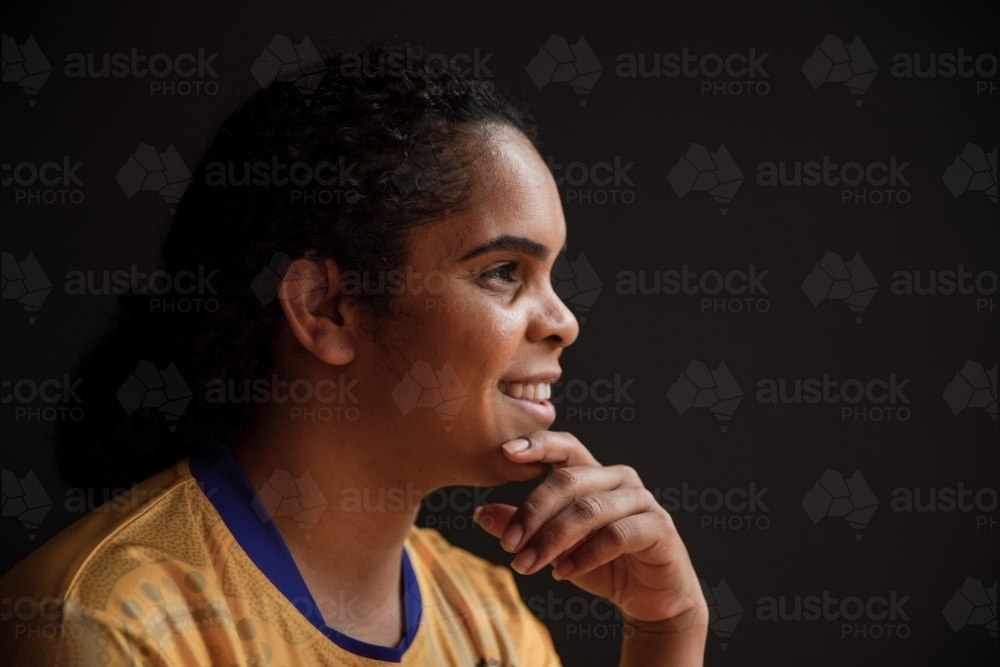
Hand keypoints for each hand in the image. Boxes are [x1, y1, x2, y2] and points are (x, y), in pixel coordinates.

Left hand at [473, 431, 706, 626]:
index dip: (537, 444)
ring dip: (552, 539)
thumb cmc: (602, 565)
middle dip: (532, 513)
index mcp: (593, 474)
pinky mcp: (658, 527)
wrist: (650, 599)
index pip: (564, 447)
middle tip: (509, 545)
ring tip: (528, 565)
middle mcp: (618, 478)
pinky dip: (584, 555)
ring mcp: (641, 500)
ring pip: (589, 509)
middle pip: (568, 480)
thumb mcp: (555, 548)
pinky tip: (564, 573)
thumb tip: (481, 512)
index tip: (505, 452)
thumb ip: (524, 528)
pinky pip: (615, 535)